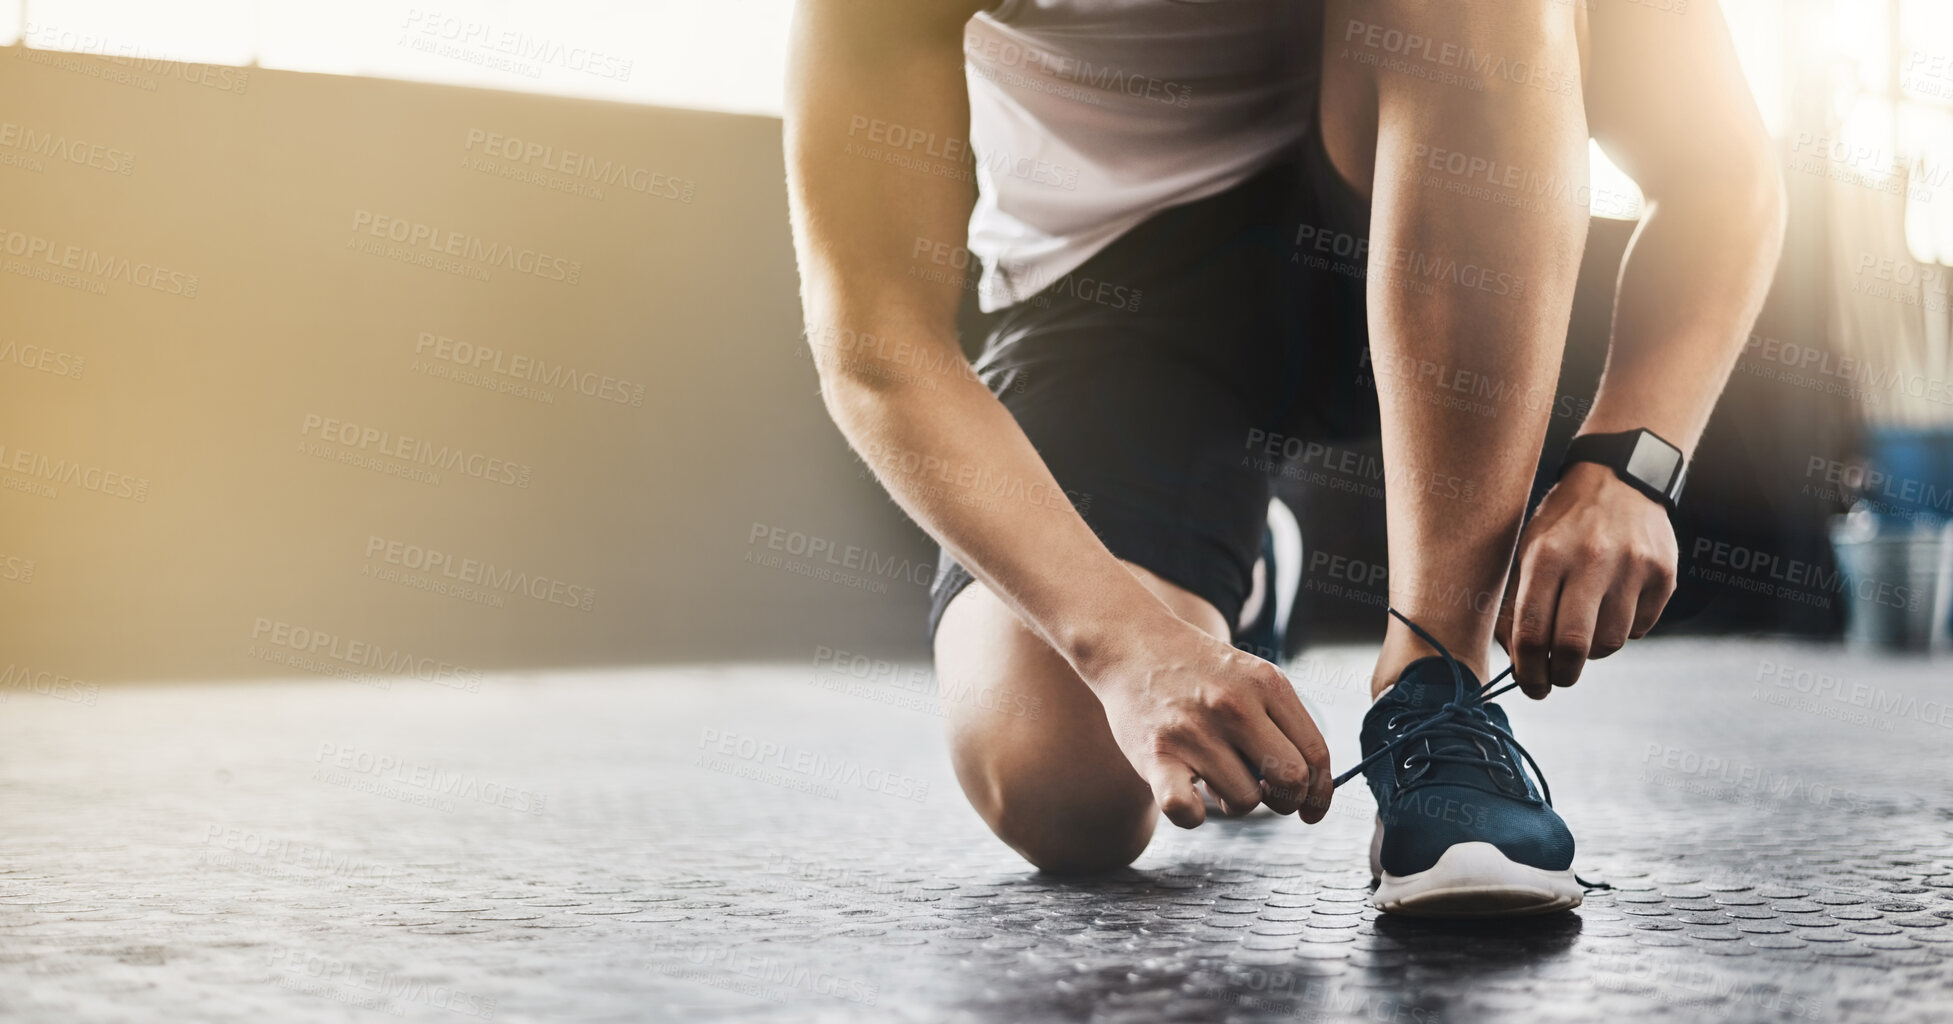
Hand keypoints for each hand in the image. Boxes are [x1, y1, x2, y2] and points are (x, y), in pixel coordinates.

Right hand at [1080, 613, 1332, 828]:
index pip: (1315, 753)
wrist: (1132, 645)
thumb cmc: (1198, 671)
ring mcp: (1193, 730)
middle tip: (1265, 793)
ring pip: (1245, 800)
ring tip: (1215, 777)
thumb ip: (1282, 722)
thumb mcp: (1251, 677)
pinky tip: (1189, 799)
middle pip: (1292, 779)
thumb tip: (1306, 788)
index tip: (1311, 811)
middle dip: (1286, 800)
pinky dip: (1192, 816)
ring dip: (1236, 803)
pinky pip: (1185, 810)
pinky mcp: (1155, 755)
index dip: (1321, 793)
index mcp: (1267, 684)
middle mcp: (1233, 705)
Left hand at [1495, 461, 1677, 697]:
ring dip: (1594, 648)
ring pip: (1611, 642)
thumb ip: (1518, 603)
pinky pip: (1640, 628)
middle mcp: (1591, 560)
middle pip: (1574, 645)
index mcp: (1547, 555)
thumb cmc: (1563, 524)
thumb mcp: (1529, 549)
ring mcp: (1632, 567)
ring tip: (1586, 626)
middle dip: (1562, 674)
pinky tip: (1614, 603)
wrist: (1620, 479)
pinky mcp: (1663, 574)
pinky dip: (1624, 628)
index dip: (1528, 671)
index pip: (1532, 632)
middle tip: (1558, 677)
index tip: (1530, 686)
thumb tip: (1517, 660)